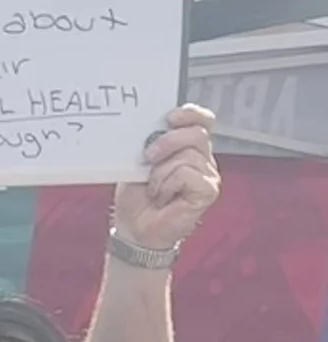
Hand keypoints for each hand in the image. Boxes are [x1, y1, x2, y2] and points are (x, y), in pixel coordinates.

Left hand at [112, 104, 221, 261]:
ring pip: (188, 156)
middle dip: (168, 142)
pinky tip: (164, 198)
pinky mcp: (209, 190)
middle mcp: (203, 158)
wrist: (134, 227)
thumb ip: (150, 142)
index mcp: (188, 147)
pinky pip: (188, 174)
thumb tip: (151, 127)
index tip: (170, 117)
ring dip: (161, 173)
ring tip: (155, 189)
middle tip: (148, 157)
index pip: (203, 120)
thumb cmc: (137, 195)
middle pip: (196, 134)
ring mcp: (209, 175)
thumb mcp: (138, 162)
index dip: (191, 114)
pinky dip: (168, 184)